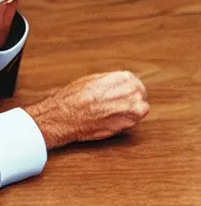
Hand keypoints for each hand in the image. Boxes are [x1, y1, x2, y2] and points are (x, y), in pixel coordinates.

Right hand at [26, 71, 148, 149]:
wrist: (64, 116)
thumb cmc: (73, 98)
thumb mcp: (90, 81)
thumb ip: (108, 81)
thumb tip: (119, 82)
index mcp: (114, 79)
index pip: (133, 80)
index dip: (132, 85)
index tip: (130, 89)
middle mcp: (121, 93)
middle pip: (139, 93)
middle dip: (136, 96)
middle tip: (129, 100)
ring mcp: (123, 110)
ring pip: (142, 108)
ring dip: (136, 108)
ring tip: (126, 109)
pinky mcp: (120, 125)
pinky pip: (134, 121)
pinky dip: (130, 120)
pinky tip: (120, 118)